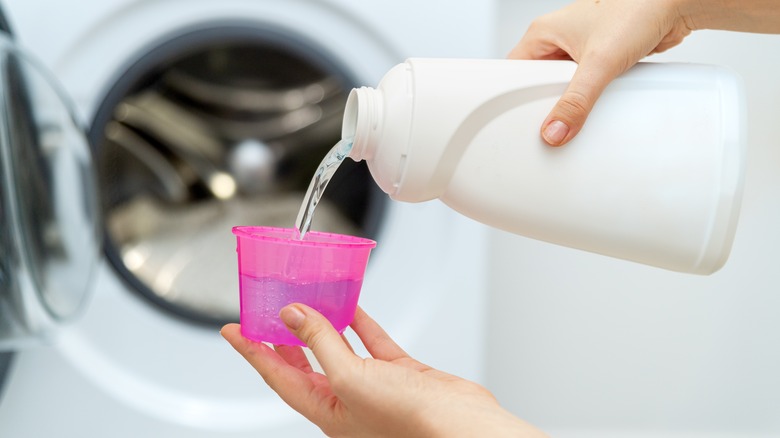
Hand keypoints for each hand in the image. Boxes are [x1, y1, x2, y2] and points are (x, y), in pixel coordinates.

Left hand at [222, 304, 546, 437]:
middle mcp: (346, 400)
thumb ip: (321, 344)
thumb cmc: (407, 421)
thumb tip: (293, 316)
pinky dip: (360, 323)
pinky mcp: (399, 373)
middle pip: (304, 364)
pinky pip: (371, 343)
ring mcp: (373, 386)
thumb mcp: (350, 379)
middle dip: (283, 338)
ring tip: (305, 300)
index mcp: (327, 411)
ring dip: (322, 324)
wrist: (459, 426)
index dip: (253, 351)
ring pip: (339, 348)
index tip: (233, 330)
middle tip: (266, 313)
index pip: (278, 376)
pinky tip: (351, 306)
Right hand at [509, 0, 693, 145]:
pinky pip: (582, 85)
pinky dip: (587, 97)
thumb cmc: (637, 10)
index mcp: (543, 32)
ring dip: (569, 100)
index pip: (513, 71)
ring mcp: (578, 48)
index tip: (520, 119)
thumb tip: (555, 130)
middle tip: (550, 120)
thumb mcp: (599, 64)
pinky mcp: (598, 58)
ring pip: (560, 85)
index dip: (514, 97)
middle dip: (544, 103)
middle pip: (536, 82)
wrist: (675, 5)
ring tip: (574, 111)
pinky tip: (592, 105)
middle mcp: (557, 39)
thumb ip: (576, 102)